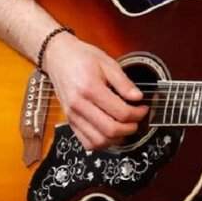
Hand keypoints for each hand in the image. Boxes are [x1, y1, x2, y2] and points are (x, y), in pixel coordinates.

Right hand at [42, 33, 147, 150]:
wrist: (58, 57)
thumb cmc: (82, 57)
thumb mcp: (107, 63)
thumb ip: (123, 82)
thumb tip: (138, 97)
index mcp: (90, 88)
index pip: (120, 112)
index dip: (138, 114)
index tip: (143, 109)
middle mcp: (79, 105)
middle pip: (110, 130)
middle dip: (130, 128)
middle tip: (138, 120)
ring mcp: (72, 116)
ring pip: (98, 141)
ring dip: (117, 139)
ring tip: (126, 127)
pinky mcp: (70, 121)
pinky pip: (86, 142)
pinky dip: (102, 143)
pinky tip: (111, 133)